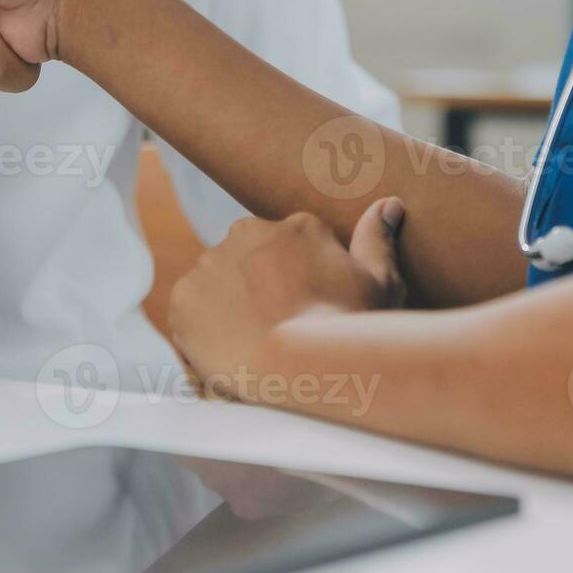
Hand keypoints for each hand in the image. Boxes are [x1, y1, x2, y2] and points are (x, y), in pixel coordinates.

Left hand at [168, 198, 407, 397]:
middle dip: (259, 292)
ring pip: (218, 286)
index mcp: (295, 226)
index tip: (304, 314)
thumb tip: (388, 204)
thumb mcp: (380, 283)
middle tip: (278, 334)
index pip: (287, 250)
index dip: (296, 287)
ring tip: (254, 348)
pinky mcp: (184, 296)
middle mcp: (248, 232)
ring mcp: (212, 263)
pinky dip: (204, 331)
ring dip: (230, 310)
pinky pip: (191, 312)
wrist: (305, 367)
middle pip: (249, 263)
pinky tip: (230, 353)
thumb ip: (377, 240)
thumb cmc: (350, 328)